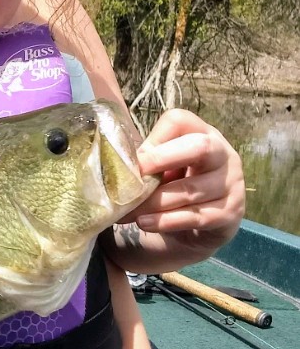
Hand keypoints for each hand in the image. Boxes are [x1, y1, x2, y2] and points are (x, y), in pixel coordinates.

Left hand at [120, 109, 244, 257]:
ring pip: (189, 190)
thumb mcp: (161, 168)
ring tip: (127, 211)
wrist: (197, 227)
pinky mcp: (230, 213)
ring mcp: (231, 184)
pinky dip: (165, 221)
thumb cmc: (173, 186)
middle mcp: (223, 154)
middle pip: (199, 147)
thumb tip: (117, 164)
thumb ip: (146, 161)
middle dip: (161, 159)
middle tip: (133, 176)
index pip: (180, 121)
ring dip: (153, 202)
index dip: (155, 138)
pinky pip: (195, 217)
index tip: (133, 159)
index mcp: (202, 134)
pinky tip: (145, 222)